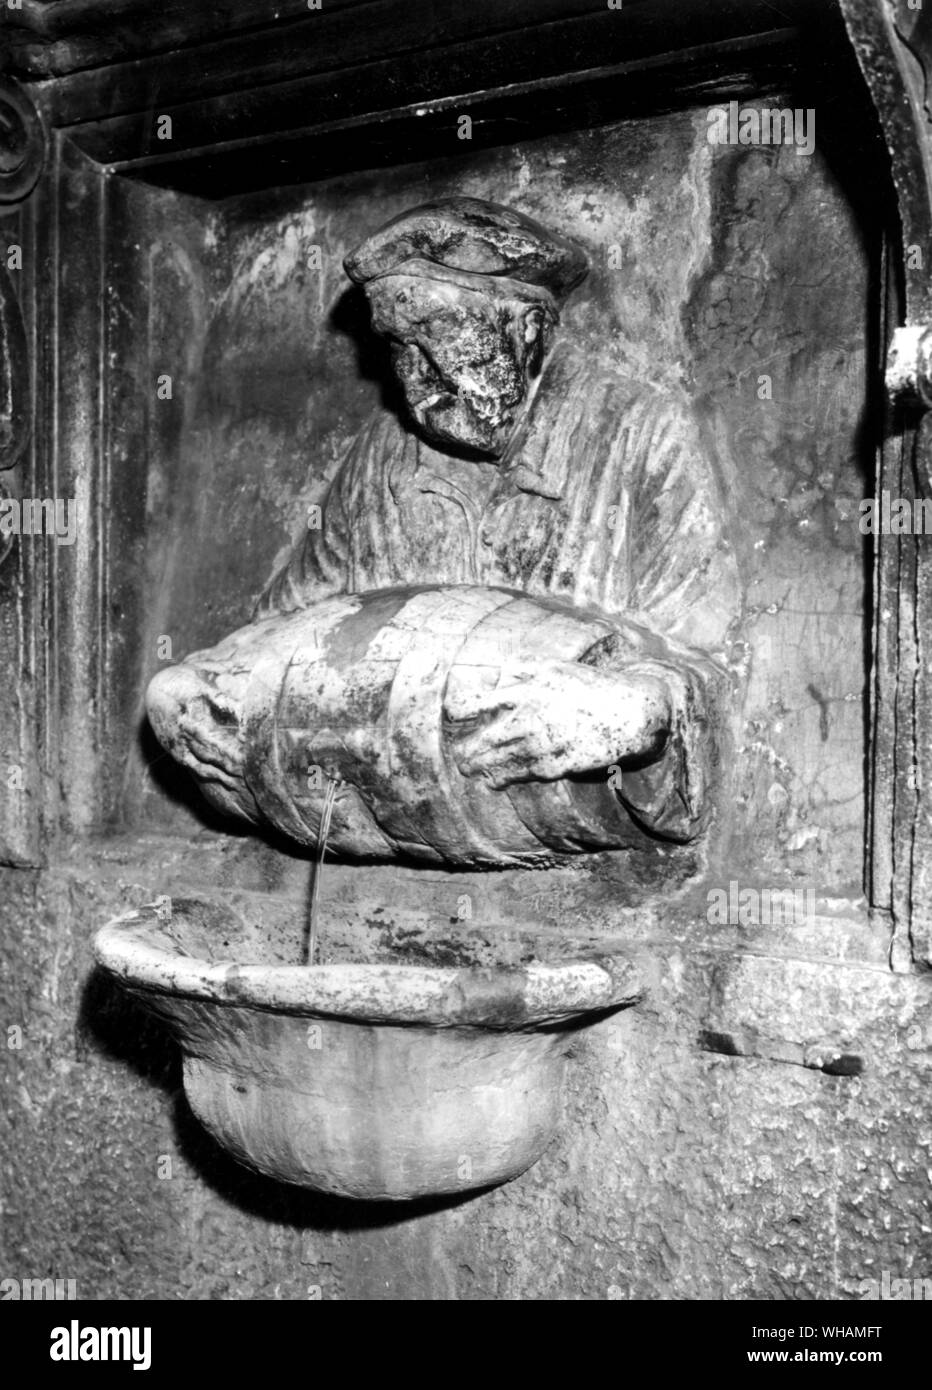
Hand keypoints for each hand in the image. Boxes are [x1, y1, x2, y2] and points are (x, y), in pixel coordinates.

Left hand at [446, 660, 670, 788]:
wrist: (629, 713)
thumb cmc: (592, 687)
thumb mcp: (557, 669)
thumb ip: (525, 671)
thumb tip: (500, 673)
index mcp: (530, 691)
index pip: (483, 701)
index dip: (462, 709)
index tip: (451, 714)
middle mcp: (532, 718)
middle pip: (488, 739)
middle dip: (470, 749)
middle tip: (460, 757)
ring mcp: (543, 743)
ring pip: (501, 760)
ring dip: (482, 766)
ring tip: (469, 769)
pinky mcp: (556, 764)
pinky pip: (522, 774)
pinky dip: (504, 778)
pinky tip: (494, 782)